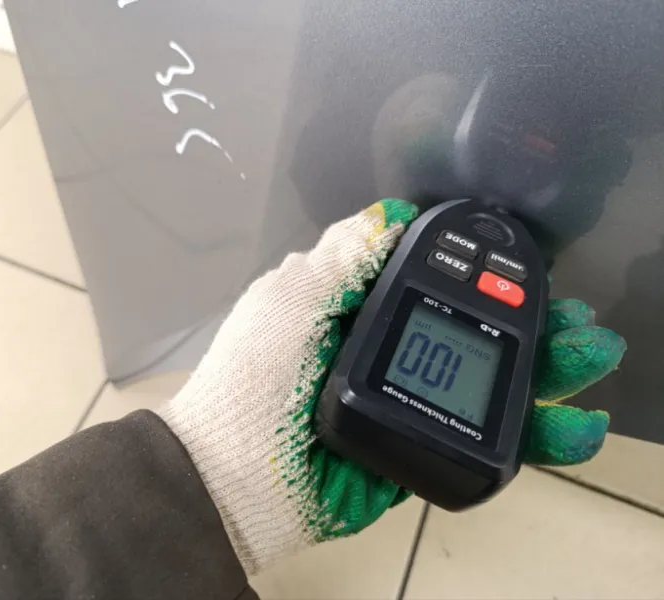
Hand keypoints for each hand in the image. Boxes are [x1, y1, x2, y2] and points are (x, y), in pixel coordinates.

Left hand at [159, 199, 624, 573]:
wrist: (237, 480)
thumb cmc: (257, 376)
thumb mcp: (291, 299)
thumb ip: (343, 255)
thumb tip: (390, 211)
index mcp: (353, 307)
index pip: (427, 277)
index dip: (475, 270)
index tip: (520, 263)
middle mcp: (383, 347)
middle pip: (467, 325)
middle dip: (524, 319)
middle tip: (573, 316)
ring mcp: (404, 397)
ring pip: (484, 377)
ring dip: (540, 366)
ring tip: (585, 355)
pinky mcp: (417, 443)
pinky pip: (478, 434)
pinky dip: (530, 432)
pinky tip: (572, 423)